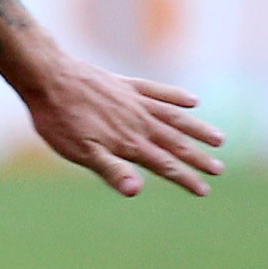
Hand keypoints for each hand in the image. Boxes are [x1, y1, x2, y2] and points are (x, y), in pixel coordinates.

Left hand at [13, 45, 221, 197]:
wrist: (48, 77)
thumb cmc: (60, 121)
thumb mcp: (81, 153)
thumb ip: (111, 171)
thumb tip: (136, 191)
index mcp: (129, 143)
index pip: (165, 165)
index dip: (185, 179)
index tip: (204, 190)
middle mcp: (138, 121)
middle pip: (175, 142)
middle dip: (198, 158)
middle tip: (219, 169)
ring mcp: (135, 101)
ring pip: (174, 117)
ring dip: (197, 129)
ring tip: (218, 138)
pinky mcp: (127, 85)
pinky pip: (159, 91)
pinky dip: (177, 97)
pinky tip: (192, 101)